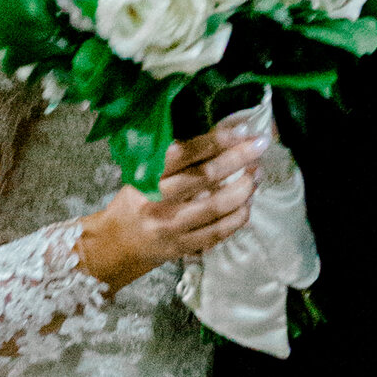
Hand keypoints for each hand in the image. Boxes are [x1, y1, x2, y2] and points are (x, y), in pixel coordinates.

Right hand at [78, 125, 263, 285]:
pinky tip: (247, 204)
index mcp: (146, 177)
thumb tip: (219, 137)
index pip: (182, 153)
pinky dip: (238, 217)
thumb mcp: (143, 175)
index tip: (241, 129)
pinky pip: (218, 232)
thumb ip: (174, 161)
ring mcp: (171, 227)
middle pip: (204, 177)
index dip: (214, 140)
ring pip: (216, 207)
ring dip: (243, 189)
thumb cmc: (135, 202)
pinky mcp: (182, 247)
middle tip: (259, 146)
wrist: (116, 245)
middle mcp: (157, 201)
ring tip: (256, 175)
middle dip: (237, 159)